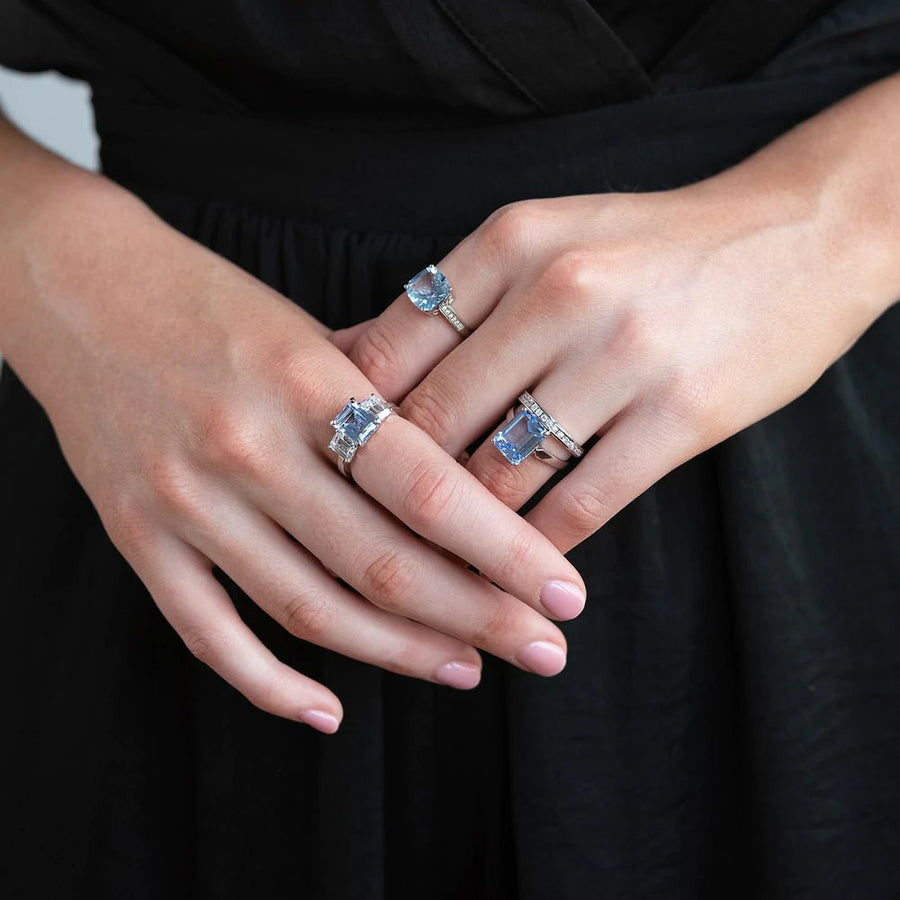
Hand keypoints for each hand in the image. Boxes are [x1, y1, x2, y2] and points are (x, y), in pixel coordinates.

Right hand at [0, 143, 585, 731]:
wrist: (82, 292)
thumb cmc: (212, 303)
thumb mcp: (309, 326)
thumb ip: (384, 395)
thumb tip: (469, 464)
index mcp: (306, 382)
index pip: (427, 488)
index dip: (506, 551)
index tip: (565, 594)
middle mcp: (247, 447)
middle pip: (382, 563)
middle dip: (478, 617)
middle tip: (543, 651)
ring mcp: (186, 500)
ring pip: (310, 609)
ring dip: (399, 653)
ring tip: (467, 670)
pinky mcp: (137, 536)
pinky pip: (208, 634)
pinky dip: (270, 685)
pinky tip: (329, 710)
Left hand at [343, 169, 893, 553]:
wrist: (795, 237)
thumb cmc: (652, 246)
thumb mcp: (546, 240)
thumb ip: (456, 301)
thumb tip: (348, 361)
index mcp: (509, 241)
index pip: (389, 351)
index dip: (349, 425)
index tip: (332, 474)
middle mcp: (559, 291)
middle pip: (432, 422)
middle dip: (389, 495)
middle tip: (363, 543)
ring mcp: (622, 354)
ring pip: (499, 477)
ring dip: (460, 538)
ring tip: (433, 573)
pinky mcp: (681, 415)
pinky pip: (579, 507)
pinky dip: (536, 553)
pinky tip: (518, 574)